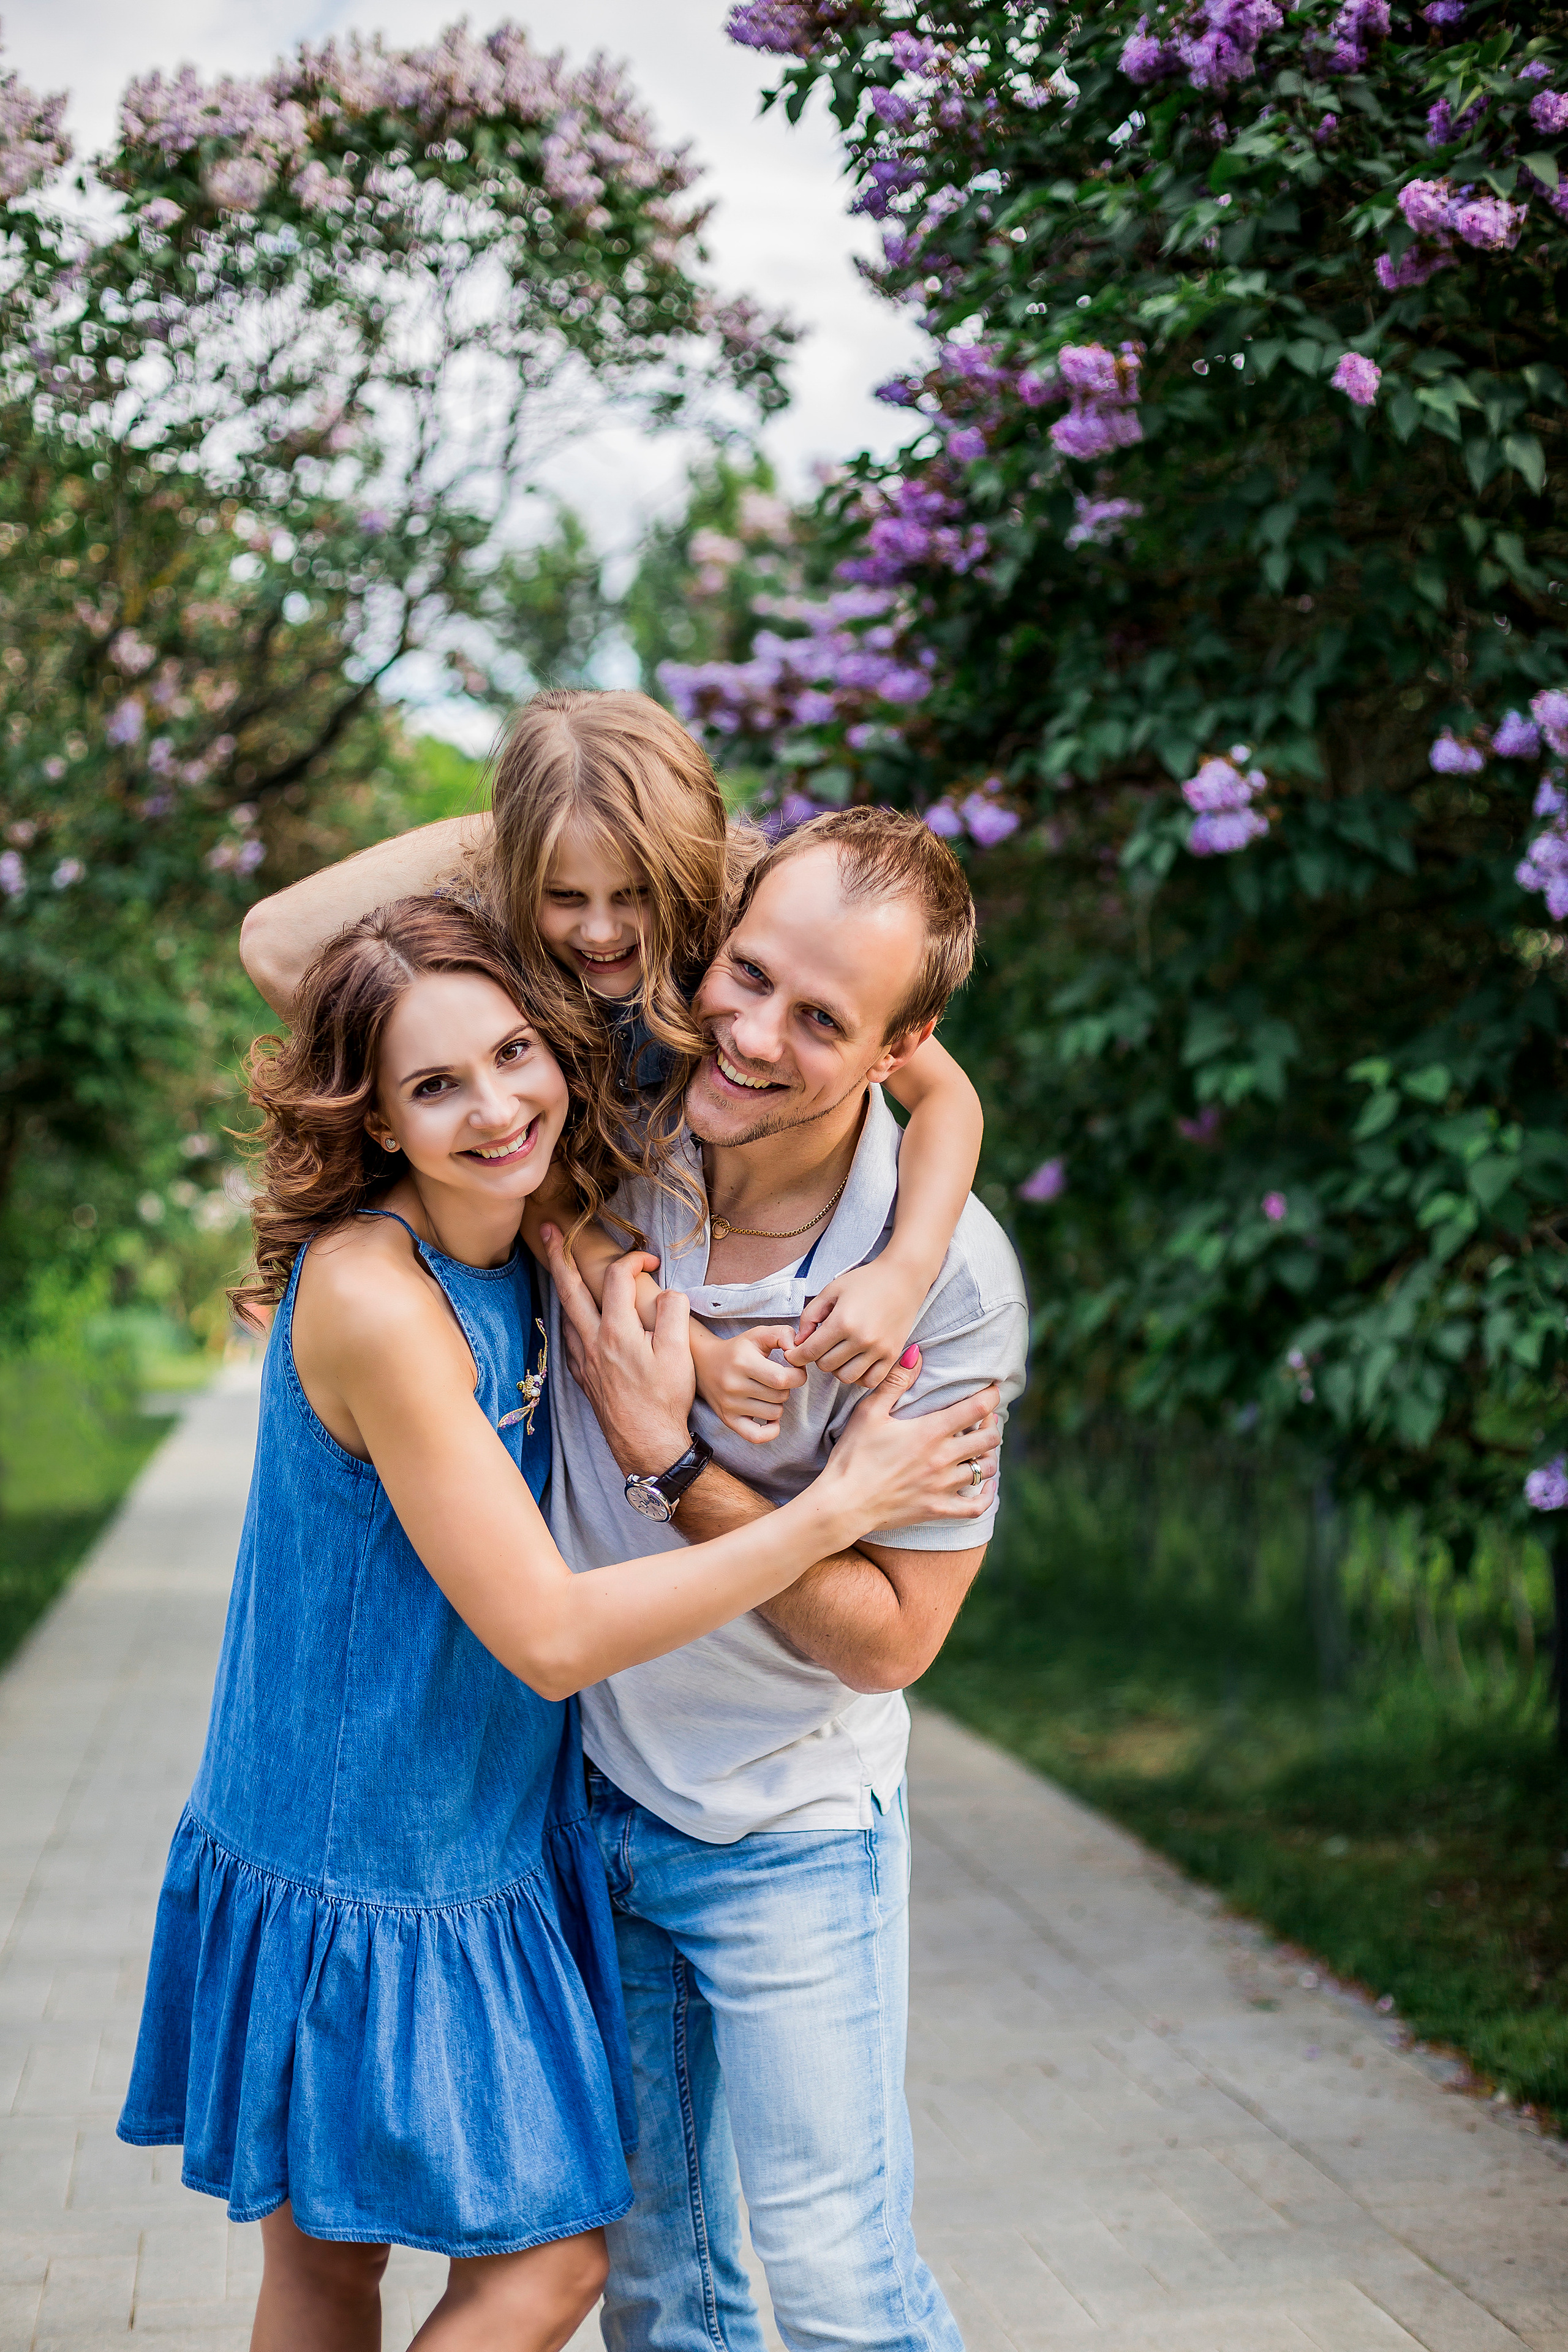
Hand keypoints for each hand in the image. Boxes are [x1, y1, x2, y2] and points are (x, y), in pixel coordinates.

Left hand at [544, 1227, 695, 1477]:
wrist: (646, 1444)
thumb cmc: (664, 1401)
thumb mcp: (679, 1353)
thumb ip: (672, 1314)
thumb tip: (666, 1291)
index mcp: (616, 1331)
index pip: (617, 1278)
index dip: (633, 1260)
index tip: (650, 1260)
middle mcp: (592, 1341)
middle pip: (569, 1288)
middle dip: (559, 1255)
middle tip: (548, 1229)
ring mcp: (584, 1360)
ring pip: (565, 1312)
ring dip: (562, 1285)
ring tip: (558, 1266)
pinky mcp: (583, 1375)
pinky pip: (569, 1336)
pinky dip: (571, 1315)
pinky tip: (576, 1315)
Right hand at [693, 1323, 806, 1444]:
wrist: (703, 1362)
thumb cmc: (737, 1349)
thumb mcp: (759, 1334)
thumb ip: (783, 1334)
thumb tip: (797, 1351)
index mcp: (743, 1362)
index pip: (783, 1379)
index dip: (798, 1375)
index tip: (794, 1369)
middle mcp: (734, 1385)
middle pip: (781, 1396)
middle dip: (786, 1387)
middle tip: (777, 1378)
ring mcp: (730, 1405)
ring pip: (775, 1413)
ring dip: (778, 1403)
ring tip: (767, 1391)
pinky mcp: (728, 1419)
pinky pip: (757, 1436)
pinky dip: (770, 1430)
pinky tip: (769, 1417)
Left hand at [787, 1254, 931, 1388]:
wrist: (903, 1277)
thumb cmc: (865, 1280)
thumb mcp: (831, 1290)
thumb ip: (810, 1315)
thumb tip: (799, 1342)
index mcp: (843, 1321)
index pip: (809, 1352)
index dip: (796, 1356)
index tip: (793, 1354)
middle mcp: (861, 1339)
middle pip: (826, 1366)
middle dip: (818, 1357)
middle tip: (823, 1344)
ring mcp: (879, 1350)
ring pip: (846, 1377)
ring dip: (837, 1368)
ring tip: (839, 1352)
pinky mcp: (893, 1355)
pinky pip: (869, 1381)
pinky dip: (859, 1376)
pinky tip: (856, 1362)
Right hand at [815, 1347, 1001, 1532]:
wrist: (844, 1503)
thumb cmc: (853, 1455)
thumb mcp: (869, 1412)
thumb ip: (895, 1382)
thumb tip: (916, 1353)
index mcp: (930, 1432)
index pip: (976, 1408)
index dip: (991, 1395)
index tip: (993, 1388)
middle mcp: (943, 1459)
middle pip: (988, 1439)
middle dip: (990, 1424)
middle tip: (983, 1418)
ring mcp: (943, 1486)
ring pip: (985, 1469)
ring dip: (988, 1456)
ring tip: (981, 1447)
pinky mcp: (938, 1509)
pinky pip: (976, 1507)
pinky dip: (987, 1495)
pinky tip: (987, 1485)